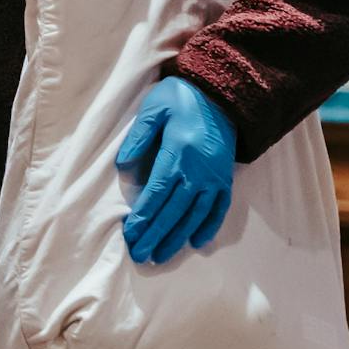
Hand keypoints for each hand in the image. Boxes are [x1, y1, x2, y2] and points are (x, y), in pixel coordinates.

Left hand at [115, 76, 235, 264]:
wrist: (223, 92)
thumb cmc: (182, 98)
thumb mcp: (154, 108)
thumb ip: (138, 137)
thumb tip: (123, 167)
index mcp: (177, 153)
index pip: (156, 194)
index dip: (143, 218)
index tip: (130, 236)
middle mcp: (198, 170)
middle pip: (173, 211)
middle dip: (155, 235)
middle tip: (140, 255)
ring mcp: (214, 177)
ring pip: (194, 215)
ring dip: (177, 238)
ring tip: (161, 256)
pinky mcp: (226, 178)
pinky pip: (218, 208)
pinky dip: (208, 227)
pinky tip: (196, 242)